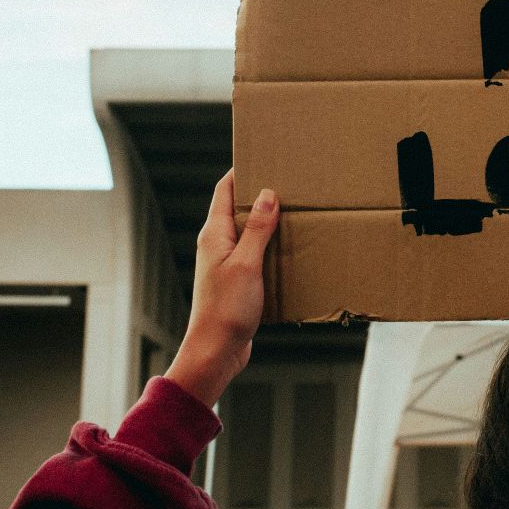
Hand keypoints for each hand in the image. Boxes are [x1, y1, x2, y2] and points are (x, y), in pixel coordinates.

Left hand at [166, 169, 276, 406]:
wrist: (216, 351)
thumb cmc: (225, 309)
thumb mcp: (246, 264)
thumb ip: (257, 229)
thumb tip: (266, 194)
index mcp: (214, 235)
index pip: (225, 191)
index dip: (242, 172)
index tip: (263, 157)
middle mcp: (217, 245)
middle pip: (237, 209)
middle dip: (260, 194)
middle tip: (287, 181)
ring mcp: (226, 264)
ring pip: (249, 232)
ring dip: (268, 222)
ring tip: (294, 211)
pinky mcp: (238, 281)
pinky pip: (255, 254)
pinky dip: (271, 246)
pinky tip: (290, 249)